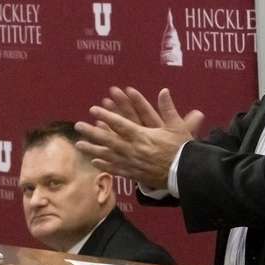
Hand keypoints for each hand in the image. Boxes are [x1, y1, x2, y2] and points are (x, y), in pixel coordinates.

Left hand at [75, 88, 203, 189]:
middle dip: (92, 132)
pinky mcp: (134, 174)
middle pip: (108, 139)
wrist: (186, 174)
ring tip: (78, 144)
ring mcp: (132, 163)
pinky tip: (94, 162)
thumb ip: (168, 108)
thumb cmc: (182, 149)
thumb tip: (164, 90)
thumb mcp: (177, 127)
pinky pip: (116, 169)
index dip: (106, 115)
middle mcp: (133, 149)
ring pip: (108, 155)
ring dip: (92, 149)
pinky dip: (104, 165)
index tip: (93, 109)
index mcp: (142, 136)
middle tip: (78, 126)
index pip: (120, 124)